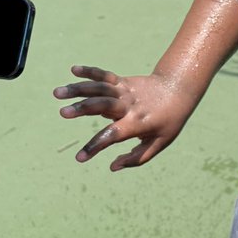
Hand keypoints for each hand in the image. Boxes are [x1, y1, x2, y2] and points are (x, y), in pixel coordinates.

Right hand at [53, 66, 196, 169]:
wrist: (179, 89)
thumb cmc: (169, 121)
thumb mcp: (160, 143)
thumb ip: (137, 158)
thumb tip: (112, 167)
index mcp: (138, 123)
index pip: (113, 135)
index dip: (96, 146)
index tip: (80, 158)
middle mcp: (130, 106)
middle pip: (103, 105)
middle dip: (82, 109)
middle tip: (62, 113)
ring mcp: (125, 91)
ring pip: (100, 88)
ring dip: (78, 89)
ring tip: (57, 93)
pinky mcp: (123, 81)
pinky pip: (105, 76)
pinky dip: (90, 72)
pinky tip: (73, 70)